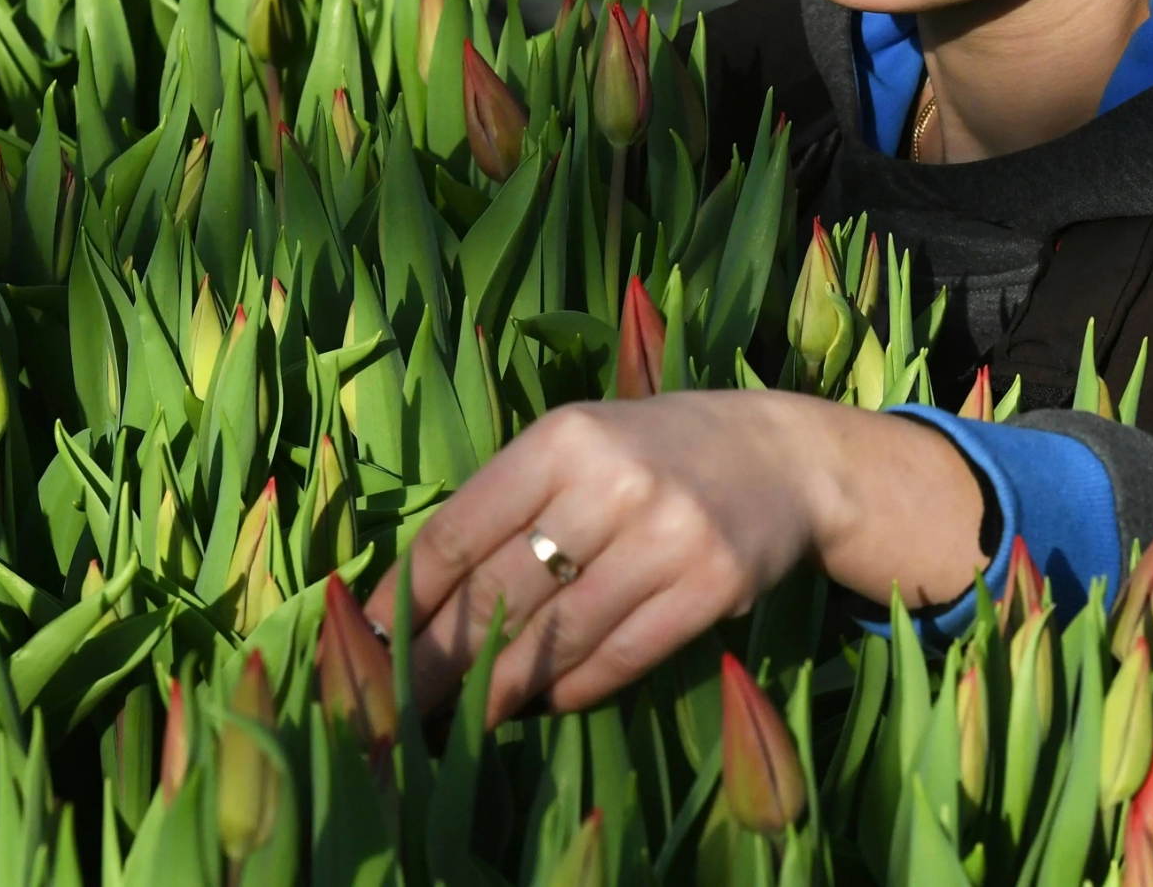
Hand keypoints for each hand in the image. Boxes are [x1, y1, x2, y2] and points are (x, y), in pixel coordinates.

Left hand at [365, 392, 985, 725]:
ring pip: (556, 639)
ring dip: (502, 688)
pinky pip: (620, 658)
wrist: (782, 456)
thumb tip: (416, 599)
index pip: (457, 533)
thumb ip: (508, 503)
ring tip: (467, 714)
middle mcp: (612, 483)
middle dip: (438, 660)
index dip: (405, 600)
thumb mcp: (579, 444)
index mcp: (563, 438)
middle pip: (498, 595)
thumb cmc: (655, 452)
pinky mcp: (711, 588)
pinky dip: (574, 689)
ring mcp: (667, 537)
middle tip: (400, 704)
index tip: (370, 642)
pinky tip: (546, 701)